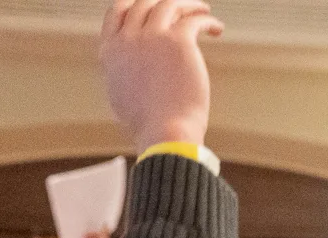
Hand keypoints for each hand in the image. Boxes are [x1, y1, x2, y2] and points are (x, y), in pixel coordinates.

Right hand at [100, 0, 222, 151]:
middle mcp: (128, 39)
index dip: (137, 5)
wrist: (164, 134)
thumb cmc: (148, 126)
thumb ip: (123, 71)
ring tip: (203, 11)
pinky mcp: (178, 41)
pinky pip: (195, 19)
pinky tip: (216, 29)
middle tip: (183, 11)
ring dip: (189, 5)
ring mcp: (152, 37)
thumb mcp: (120, 94)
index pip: (118, 11)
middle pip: (146, 3)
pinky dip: (207, 20)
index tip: (154, 9)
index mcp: (111, 51)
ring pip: (170, 3)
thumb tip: (134, 64)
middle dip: (165, 4)